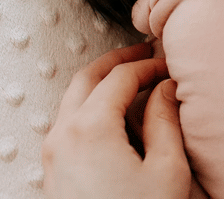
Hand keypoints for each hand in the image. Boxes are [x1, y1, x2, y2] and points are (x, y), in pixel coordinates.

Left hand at [42, 43, 200, 198]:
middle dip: (118, 60)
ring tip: (134, 81)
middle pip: (87, 77)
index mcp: (90, 127)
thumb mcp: (167, 168)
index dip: (149, 64)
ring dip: (103, 81)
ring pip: (73, 97)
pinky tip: (118, 115)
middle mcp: (63, 134)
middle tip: (144, 53)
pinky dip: (92, 104)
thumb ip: (166, 119)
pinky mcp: (54, 170)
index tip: (169, 64)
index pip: (120, 76)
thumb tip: (165, 89)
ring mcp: (54, 153)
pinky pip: (69, 120)